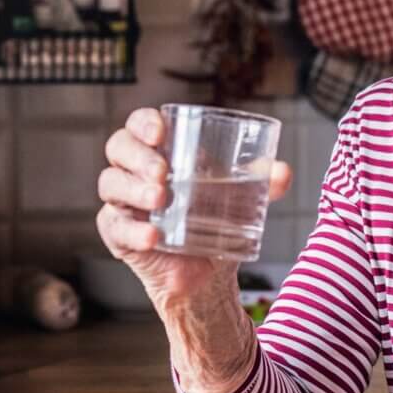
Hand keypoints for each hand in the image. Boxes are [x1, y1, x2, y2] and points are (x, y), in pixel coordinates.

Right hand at [96, 106, 291, 310]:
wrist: (209, 269)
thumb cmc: (217, 218)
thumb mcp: (241, 196)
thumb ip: (262, 181)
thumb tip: (282, 172)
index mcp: (161, 150)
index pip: (140, 124)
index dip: (144, 122)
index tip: (161, 131)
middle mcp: (135, 171)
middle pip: (118, 148)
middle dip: (139, 156)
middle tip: (163, 172)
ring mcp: (123, 202)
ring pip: (111, 183)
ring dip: (135, 189)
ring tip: (161, 199)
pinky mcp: (118, 234)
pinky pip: (116, 228)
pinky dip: (134, 230)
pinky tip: (153, 235)